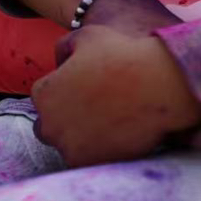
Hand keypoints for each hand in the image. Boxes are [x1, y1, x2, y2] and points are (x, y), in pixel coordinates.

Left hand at [31, 27, 200, 167]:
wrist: (157, 85)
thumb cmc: (122, 55)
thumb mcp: (88, 36)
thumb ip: (64, 47)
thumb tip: (59, 59)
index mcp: (45, 93)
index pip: (44, 96)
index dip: (64, 89)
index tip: (84, 87)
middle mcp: (49, 124)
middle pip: (48, 125)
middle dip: (64, 118)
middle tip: (93, 108)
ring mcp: (68, 147)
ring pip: (67, 145)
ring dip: (80, 137)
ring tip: (108, 122)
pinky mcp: (89, 164)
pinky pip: (86, 161)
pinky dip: (97, 151)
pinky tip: (115, 135)